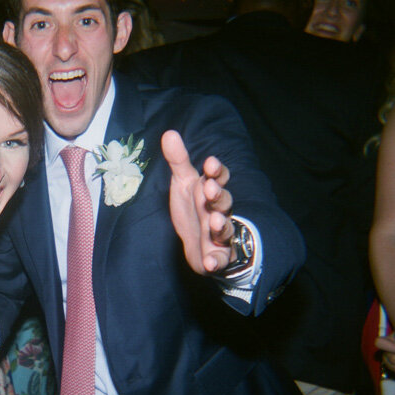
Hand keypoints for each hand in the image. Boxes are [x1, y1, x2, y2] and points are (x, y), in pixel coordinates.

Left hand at [161, 130, 234, 273]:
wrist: (200, 245)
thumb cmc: (195, 210)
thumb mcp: (184, 184)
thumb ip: (179, 161)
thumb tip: (169, 133)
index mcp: (211, 192)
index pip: (219, 178)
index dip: (216, 171)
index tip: (210, 163)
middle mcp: (219, 212)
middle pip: (223, 202)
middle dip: (218, 196)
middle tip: (210, 189)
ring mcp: (220, 235)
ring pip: (225, 229)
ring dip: (221, 225)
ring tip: (214, 221)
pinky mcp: (218, 256)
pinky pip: (221, 259)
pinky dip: (217, 261)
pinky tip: (210, 262)